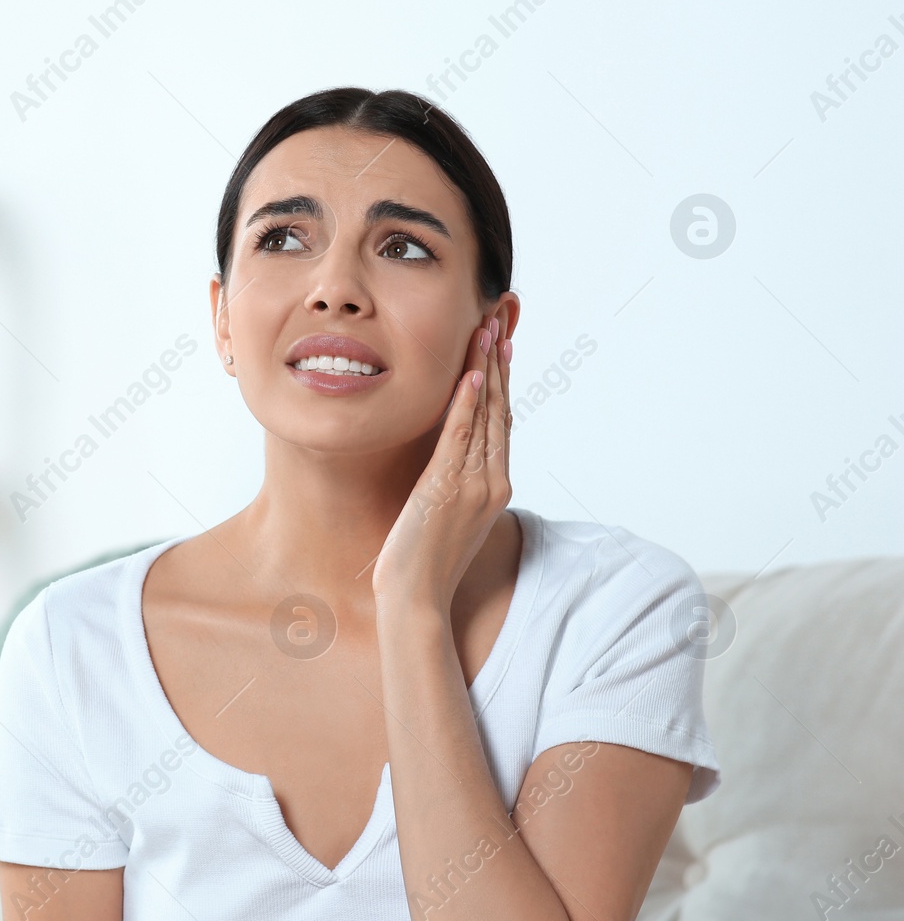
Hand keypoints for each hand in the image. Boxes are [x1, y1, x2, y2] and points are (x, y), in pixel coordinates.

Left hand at [370, 314, 513, 612]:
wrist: (416, 598)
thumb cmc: (424, 562)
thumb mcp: (447, 516)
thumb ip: (455, 485)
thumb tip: (449, 463)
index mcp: (494, 487)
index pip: (502, 422)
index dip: (502, 380)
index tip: (502, 345)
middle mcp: (493, 482)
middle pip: (501, 410)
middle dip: (500, 363)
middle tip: (500, 322)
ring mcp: (474, 486)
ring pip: (486, 417)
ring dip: (486, 371)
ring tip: (486, 332)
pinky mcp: (448, 489)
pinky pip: (461, 439)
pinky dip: (467, 406)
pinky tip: (469, 377)